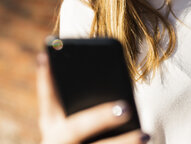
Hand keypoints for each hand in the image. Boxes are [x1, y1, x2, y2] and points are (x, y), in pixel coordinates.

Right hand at [36, 53, 150, 143]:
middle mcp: (55, 140)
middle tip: (126, 109)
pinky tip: (146, 140)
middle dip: (101, 118)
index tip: (45, 55)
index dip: (45, 76)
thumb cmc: (80, 136)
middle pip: (78, 128)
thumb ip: (85, 107)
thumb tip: (121, 100)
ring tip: (145, 135)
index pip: (49, 97)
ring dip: (123, 142)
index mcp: (51, 123)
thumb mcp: (73, 124)